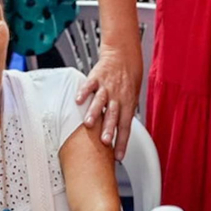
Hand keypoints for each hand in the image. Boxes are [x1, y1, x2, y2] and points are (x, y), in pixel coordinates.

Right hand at [75, 41, 140, 160]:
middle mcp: (117, 96)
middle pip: (113, 115)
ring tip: (89, 124)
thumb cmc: (128, 78)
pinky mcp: (96, 77)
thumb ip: (124, 114)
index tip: (118, 156)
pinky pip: (89, 86)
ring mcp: (106, 87)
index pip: (126, 126)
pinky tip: (78, 101)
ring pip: (100, 101)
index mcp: (127, 103)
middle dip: (109, 129)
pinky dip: (83, 93)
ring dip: (95, 113)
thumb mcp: (132, 97)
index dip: (123, 141)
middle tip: (105, 141)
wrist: (123, 54)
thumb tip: (120, 136)